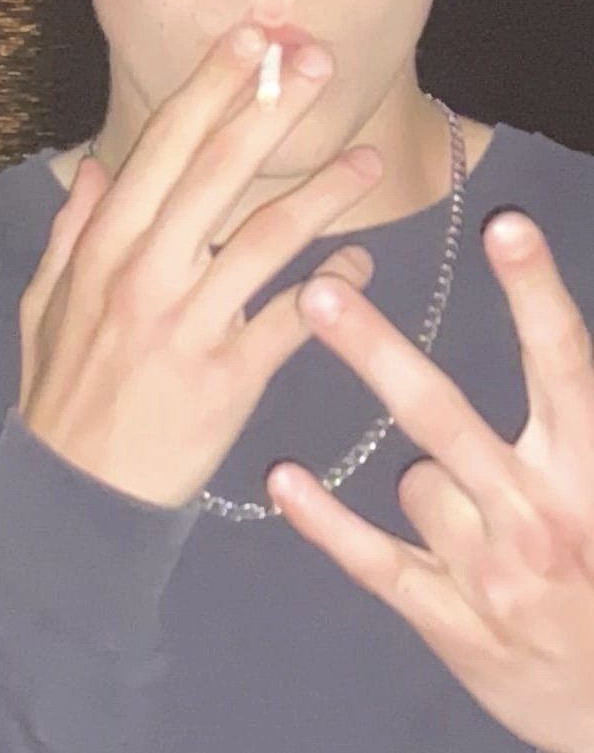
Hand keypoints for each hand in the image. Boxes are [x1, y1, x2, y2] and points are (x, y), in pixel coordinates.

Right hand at [18, 24, 381, 508]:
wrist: (75, 498)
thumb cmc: (62, 392)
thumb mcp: (44, 305)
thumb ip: (72, 232)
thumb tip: (94, 168)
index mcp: (105, 246)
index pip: (164, 146)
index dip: (211, 87)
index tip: (249, 39)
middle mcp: (148, 272)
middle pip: (220, 170)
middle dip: (272, 106)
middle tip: (317, 60)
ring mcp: (191, 324)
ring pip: (271, 237)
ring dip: (327, 191)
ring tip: (369, 158)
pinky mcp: (230, 378)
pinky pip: (294, 320)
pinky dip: (335, 287)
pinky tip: (363, 262)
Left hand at [270, 212, 593, 752]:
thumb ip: (574, 408)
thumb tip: (549, 315)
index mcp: (588, 465)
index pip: (563, 362)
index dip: (534, 292)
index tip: (504, 226)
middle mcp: (539, 514)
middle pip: (445, 416)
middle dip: (378, 354)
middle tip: (321, 293)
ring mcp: (489, 571)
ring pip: (417, 482)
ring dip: (427, 481)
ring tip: (476, 514)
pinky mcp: (448, 618)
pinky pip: (373, 558)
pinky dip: (325, 521)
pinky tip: (282, 480)